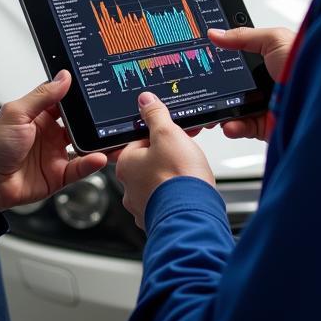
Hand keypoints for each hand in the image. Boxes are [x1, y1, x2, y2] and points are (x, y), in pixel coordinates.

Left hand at [0, 71, 106, 211]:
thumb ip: (42, 95)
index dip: (79, 96)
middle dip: (93, 119)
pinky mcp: (58, 175)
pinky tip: (98, 156)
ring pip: (84, 145)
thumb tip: (63, 76)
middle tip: (109, 113)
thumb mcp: (16, 113)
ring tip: (109, 135)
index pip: (65, 102)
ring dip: (97, 141)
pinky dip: (91, 163)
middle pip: (79, 123)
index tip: (96, 89)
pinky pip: (80, 168)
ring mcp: (55, 154)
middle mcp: (49, 134)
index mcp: (38, 116)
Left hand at [115, 91, 214, 229]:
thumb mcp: (168, 134)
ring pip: (157, 184)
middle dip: (167, 158)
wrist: (194, 214)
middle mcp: (129, 187)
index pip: (140, 141)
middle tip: (183, 157)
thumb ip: (155, 115)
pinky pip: (166, 202)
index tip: (174, 138)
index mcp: (126, 164)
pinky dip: (176, 197)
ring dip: (172, 179)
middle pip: (149, 163)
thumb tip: (146, 101)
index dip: (161, 137)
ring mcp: (142, 206)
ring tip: (187, 176)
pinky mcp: (158, 220)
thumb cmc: (179, 177)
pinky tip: (187, 192)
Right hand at [208, 25, 295, 140]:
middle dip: (216, 92)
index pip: (237, 64)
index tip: (205, 64)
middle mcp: (264, 84)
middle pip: (232, 89)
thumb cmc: (305, 61)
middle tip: (203, 91)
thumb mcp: (273, 39)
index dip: (221, 66)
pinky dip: (234, 127)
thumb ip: (243, 37)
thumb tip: (216, 33)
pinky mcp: (266, 125)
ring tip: (213, 110)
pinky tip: (229, 124)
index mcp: (266, 63)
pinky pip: (244, 127)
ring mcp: (264, 106)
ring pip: (234, 110)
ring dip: (221, 112)